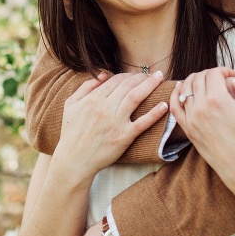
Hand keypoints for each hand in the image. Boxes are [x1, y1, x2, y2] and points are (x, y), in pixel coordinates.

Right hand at [53, 71, 167, 177]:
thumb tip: (102, 75)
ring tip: (160, 79)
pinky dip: (154, 113)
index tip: (137, 75)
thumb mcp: (70, 106)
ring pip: (136, 98)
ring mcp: (115, 122)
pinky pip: (142, 123)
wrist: (74, 160)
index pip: (115, 80)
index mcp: (93, 99)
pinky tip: (164, 105)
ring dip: (150, 86)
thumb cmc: (71, 133)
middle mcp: (105, 108)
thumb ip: (85, 88)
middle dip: (142, 77)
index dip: (128, 75)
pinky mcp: (124, 137)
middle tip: (154, 74)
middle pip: (128, 86)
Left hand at [170, 69, 234, 173]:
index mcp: (217, 99)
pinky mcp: (188, 130)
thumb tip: (234, 80)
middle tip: (221, 79)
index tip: (232, 76)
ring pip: (184, 89)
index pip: (213, 73)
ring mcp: (191, 119)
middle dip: (210, 74)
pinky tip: (180, 89)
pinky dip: (175, 94)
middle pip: (198, 78)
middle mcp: (200, 107)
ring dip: (194, 80)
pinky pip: (175, 107)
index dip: (224, 70)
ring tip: (205, 82)